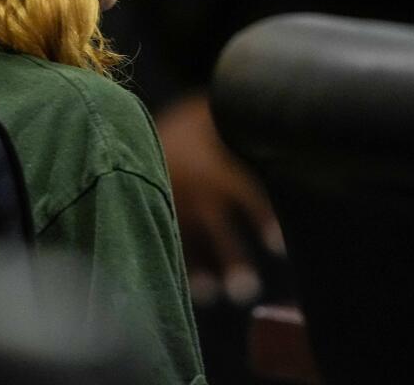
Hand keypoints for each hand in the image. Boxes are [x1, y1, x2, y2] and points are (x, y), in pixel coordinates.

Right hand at [157, 93, 284, 305]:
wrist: (134, 127)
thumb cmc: (189, 126)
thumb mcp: (211, 118)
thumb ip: (240, 124)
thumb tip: (279, 121)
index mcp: (214, 167)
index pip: (243, 194)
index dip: (260, 218)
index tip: (277, 246)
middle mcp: (193, 191)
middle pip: (215, 229)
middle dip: (229, 258)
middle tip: (245, 290)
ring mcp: (171, 207)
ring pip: (189, 243)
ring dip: (201, 271)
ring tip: (214, 295)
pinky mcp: (155, 214)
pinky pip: (169, 243)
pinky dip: (184, 266)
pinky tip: (198, 290)